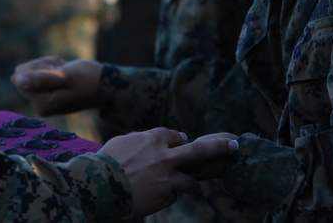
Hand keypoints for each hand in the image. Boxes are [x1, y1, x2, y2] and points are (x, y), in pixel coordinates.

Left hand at [11, 57, 101, 115]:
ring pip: (34, 71)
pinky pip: (43, 73)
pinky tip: (67, 71)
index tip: (56, 70)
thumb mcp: (64, 76)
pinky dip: (54, 68)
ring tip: (68, 71)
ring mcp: (44, 100)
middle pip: (25, 74)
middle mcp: (40, 105)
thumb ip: (41, 78)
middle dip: (43, 66)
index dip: (37, 67)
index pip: (20, 77)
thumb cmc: (88, 79)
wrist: (106, 85)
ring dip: (50, 65)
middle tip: (64, 70)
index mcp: (41, 104)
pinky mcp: (49, 94)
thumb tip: (17, 79)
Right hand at [99, 128, 237, 217]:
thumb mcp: (123, 142)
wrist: (98, 186)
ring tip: (180, 186)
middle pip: (200, 150)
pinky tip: (150, 196)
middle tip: (234, 145)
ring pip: (191, 182)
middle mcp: (165, 156)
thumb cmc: (106, 162)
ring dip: (189, 184)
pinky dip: (166, 196)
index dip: (178, 141)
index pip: (174, 136)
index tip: (181, 143)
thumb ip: (145, 139)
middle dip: (220, 147)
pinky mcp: (166, 196)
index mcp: (153, 139)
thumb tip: (165, 137)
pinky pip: (173, 196)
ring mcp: (168, 177)